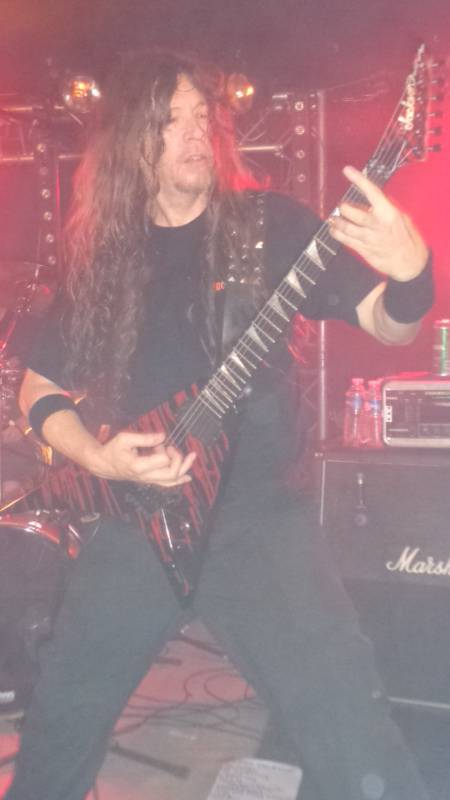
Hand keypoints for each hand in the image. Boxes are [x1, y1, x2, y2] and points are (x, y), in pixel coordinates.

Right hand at [88, 430, 195, 487]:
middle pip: (171, 474)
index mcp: (138, 466)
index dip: (166, 450)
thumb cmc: (113, 450)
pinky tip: (187, 477)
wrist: (103, 465)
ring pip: (171, 480)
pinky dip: (178, 480)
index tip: (161, 442)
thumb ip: (145, 437)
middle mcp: (145, 476)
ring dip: (184, 468)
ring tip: (192, 457)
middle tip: (172, 448)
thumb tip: (163, 436)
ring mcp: (148, 480)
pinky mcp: (149, 480)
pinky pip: (166, 483)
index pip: (162, 461)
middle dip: (178, 459)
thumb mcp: (125, 438)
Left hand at [328, 165, 428, 280]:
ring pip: (346, 228)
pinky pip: (346, 241)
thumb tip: (370, 199)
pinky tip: (333, 230)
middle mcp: (377, 225)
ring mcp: (369, 239)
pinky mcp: (363, 250)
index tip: (347, 170)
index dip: (359, 180)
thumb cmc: (406, 238)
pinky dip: (337, 234)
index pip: (372, 192)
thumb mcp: (401, 217)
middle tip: (341, 205)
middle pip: (353, 212)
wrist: (409, 262)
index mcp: (389, 213)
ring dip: (337, 222)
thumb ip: (385, 208)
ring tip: (333, 218)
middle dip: (344, 208)